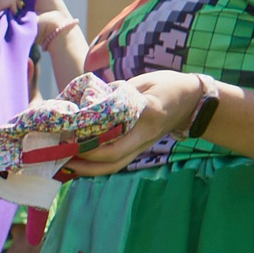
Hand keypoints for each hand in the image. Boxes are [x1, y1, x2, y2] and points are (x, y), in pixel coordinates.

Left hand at [63, 70, 202, 176]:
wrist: (194, 100)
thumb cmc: (167, 85)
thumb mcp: (143, 83)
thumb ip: (118, 94)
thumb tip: (88, 105)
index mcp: (147, 116)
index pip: (118, 140)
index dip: (91, 147)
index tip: (69, 140)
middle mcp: (145, 137)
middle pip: (113, 162)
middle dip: (84, 165)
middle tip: (59, 157)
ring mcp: (143, 146)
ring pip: (114, 166)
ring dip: (87, 169)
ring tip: (63, 163)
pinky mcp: (140, 148)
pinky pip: (116, 161)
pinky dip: (96, 164)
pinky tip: (77, 160)